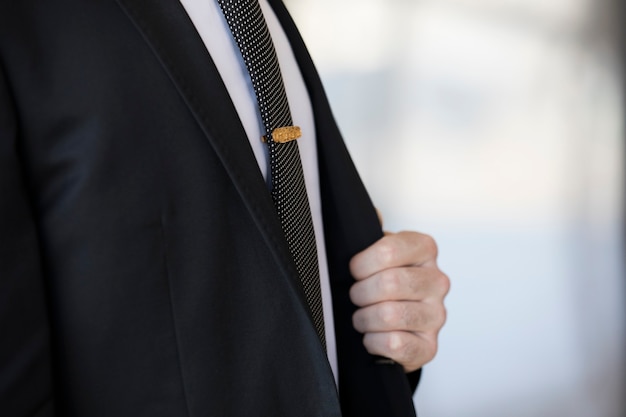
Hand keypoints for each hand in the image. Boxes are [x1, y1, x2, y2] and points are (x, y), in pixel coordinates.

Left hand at [349, 231, 449, 371]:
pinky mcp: (430, 347)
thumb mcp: (371, 250)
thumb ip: (368, 230)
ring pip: (390, 315)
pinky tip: (372, 337)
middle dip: (360, 293)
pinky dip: (373, 342)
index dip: (362, 263)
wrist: (388, 323)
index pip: (390, 249)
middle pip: (390, 283)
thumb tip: (372, 213)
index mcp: (424, 249)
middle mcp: (437, 280)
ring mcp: (437, 315)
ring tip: (361, 317)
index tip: (354, 270)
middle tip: (355, 296)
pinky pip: (395, 344)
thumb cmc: (376, 279)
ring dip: (364, 318)